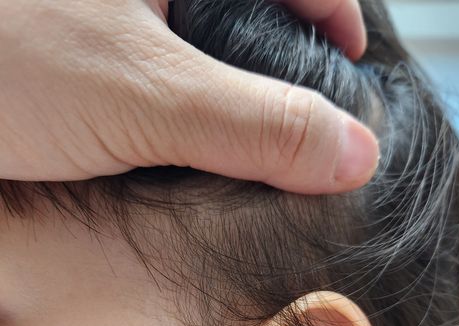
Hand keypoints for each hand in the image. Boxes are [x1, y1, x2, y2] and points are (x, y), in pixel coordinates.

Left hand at [0, 0, 378, 193]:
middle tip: (304, 125)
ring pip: (198, 43)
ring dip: (228, 93)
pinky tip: (176, 144)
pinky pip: (151, 75)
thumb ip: (254, 123)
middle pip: (246, 9)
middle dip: (283, 62)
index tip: (355, 71)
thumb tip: (351, 154)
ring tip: (251, 144)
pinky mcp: (79, 51)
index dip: (336, 15)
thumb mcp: (140, 93)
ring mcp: (109, 19)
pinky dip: (175, 110)